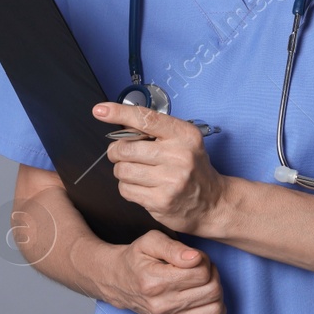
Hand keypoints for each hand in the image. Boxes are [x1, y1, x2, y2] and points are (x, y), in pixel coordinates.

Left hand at [95, 101, 227, 235]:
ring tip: (137, 173)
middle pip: (125, 148)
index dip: (119, 113)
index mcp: (185, 135)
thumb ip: (155, 132)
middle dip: (116, 152)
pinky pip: (126, 190)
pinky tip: (143, 187)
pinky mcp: (161, 201)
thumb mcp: (183, 142)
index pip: (145, 119)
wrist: (213, 203)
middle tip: (123, 155)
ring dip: (123, 171)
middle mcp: (179, 156)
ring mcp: (170, 181)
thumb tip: (119, 126)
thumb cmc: (193, 168)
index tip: (100, 110)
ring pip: (122, 170)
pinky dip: (128, 188)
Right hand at [99, 230, 225, 313]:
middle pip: (212, 291)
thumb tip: (196, 258)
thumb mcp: (150, 241)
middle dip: (213, 275)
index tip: (194, 257)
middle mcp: (162, 306)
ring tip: (204, 283)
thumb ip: (173, 247)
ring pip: (215, 310)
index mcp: (155, 282)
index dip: (204, 260)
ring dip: (217, 293)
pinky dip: (216, 312)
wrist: (118, 282)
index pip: (201, 273)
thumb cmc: (137, 258)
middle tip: (202, 268)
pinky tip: (206, 299)